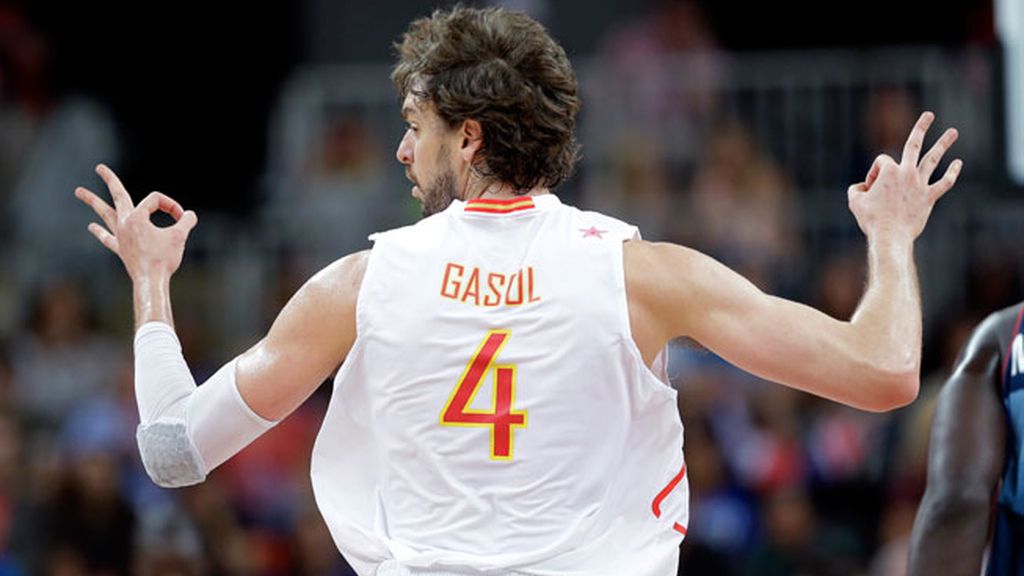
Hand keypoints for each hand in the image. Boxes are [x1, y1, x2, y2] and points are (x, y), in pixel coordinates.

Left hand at [75, 164, 197, 281]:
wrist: (151, 282)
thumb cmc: (164, 259)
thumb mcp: (180, 236)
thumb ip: (187, 220)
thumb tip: (189, 215)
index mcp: (137, 217)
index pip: (156, 200)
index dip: (171, 206)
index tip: (181, 219)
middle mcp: (125, 223)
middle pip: (117, 196)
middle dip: (109, 180)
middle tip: (99, 167)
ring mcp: (120, 236)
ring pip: (105, 214)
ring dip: (93, 202)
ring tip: (78, 191)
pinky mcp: (121, 249)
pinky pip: (107, 237)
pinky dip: (100, 231)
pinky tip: (91, 227)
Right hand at [848, 111, 961, 242]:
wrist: (890, 236)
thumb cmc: (871, 219)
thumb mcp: (854, 201)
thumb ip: (856, 188)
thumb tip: (863, 187)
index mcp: (889, 171)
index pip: (882, 162)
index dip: (873, 174)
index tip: (871, 189)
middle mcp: (906, 173)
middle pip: (914, 145)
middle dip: (921, 128)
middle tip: (929, 115)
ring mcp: (920, 184)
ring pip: (933, 159)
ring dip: (943, 144)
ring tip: (953, 132)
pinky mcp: (929, 197)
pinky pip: (944, 183)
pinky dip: (952, 173)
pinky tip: (958, 163)